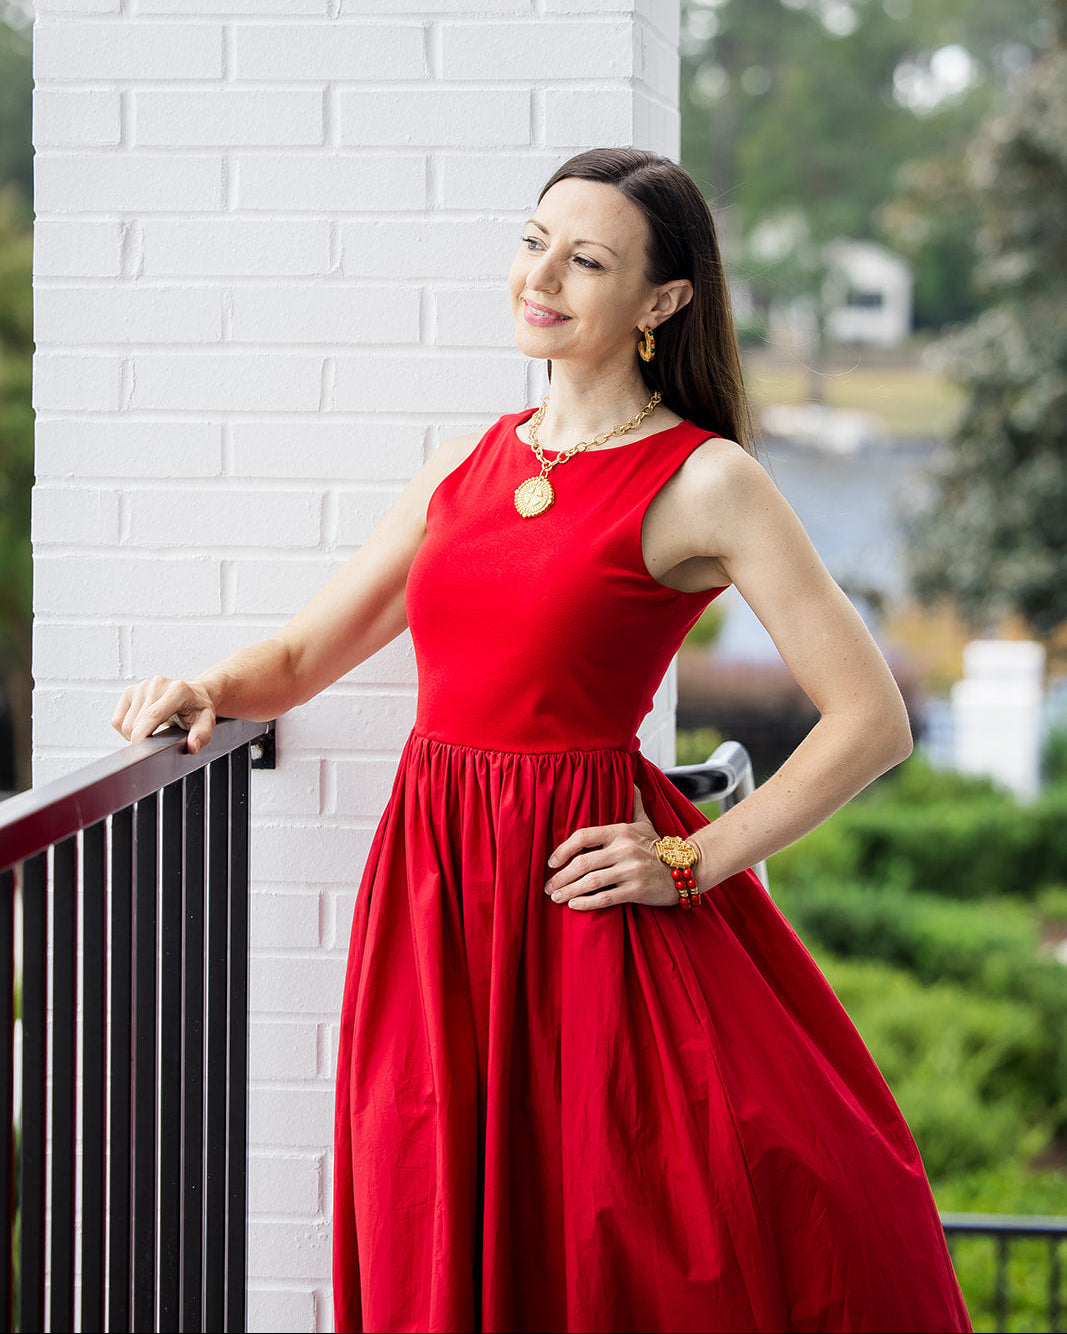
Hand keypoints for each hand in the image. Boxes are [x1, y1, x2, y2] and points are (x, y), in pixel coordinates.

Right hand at [111, 676, 216, 753]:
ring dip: (134, 734)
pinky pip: (118, 719)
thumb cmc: (198, 708)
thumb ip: (201, 735)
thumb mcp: (207, 722)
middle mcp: (158, 684)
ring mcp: (142, 686)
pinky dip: (125, 728)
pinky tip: (142, 726)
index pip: (153, 715)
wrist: (194, 694)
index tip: (141, 750)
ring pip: (124, 723)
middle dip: (143, 739)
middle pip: (136, 723)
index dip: (143, 734)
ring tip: (153, 732)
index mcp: (178, 691)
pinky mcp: (130, 691)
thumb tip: (192, 746)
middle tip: (159, 741)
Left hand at [543, 787, 679, 910]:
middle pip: (583, 862)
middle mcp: (625, 849)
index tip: (551, 862)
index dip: (563, 849)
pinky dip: (587, 903)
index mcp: (621, 831)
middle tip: (548, 887)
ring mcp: (631, 870)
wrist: (688, 869)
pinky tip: (574, 905)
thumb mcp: (645, 822)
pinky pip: (606, 898)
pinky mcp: (637, 890)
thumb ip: (634, 801)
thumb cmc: (659, 847)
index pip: (584, 836)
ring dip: (569, 891)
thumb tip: (630, 779)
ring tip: (556, 898)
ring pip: (591, 882)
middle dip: (561, 876)